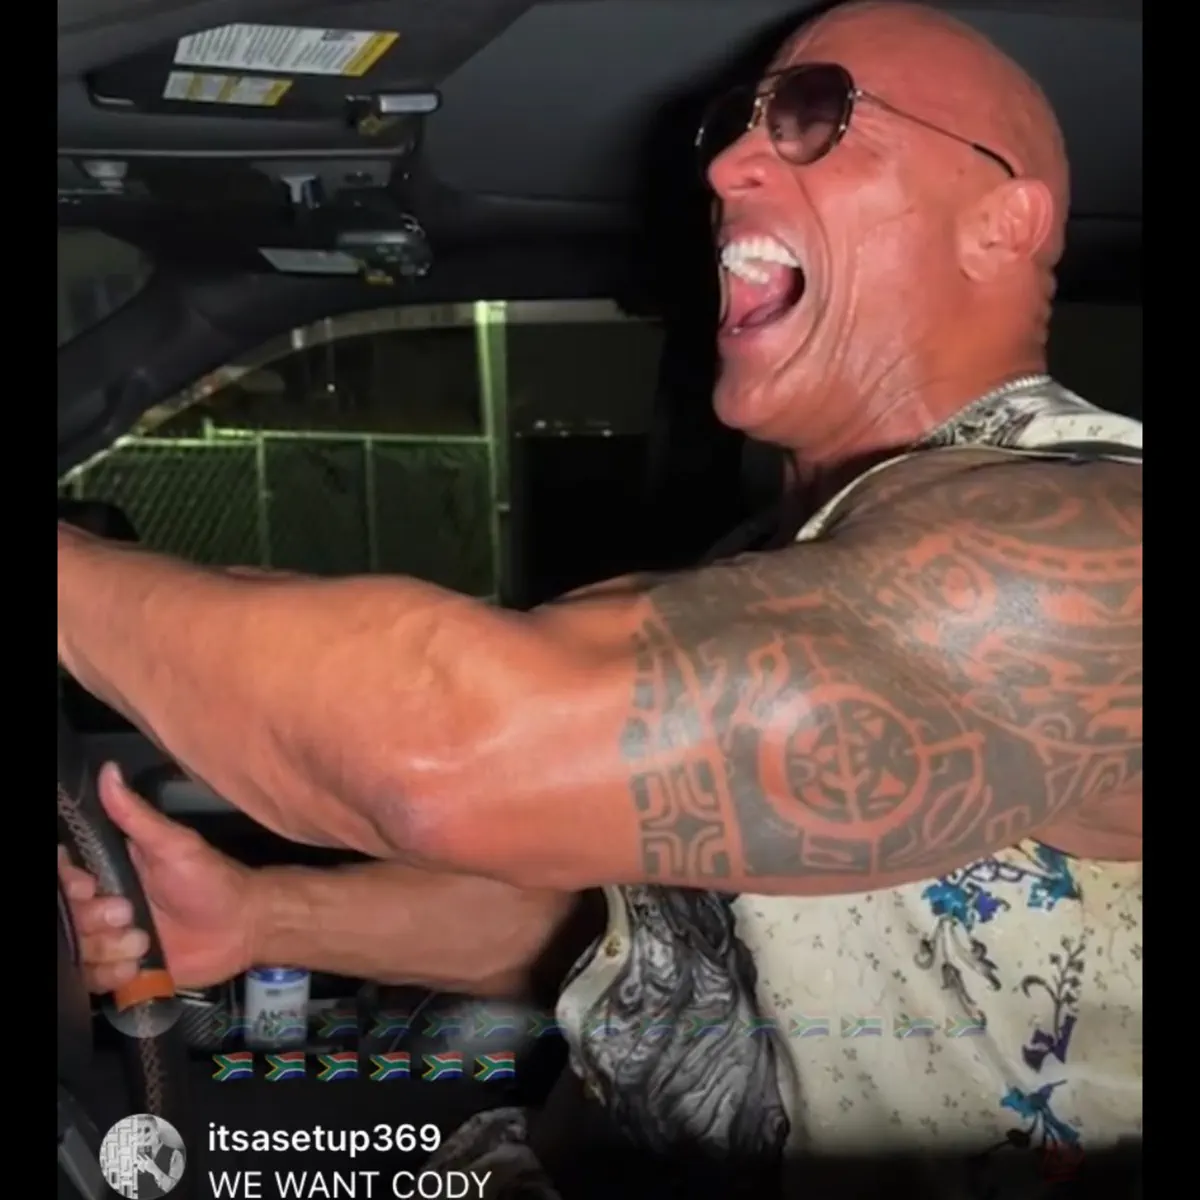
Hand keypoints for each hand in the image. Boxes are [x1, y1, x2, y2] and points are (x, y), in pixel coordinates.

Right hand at [58, 763, 257, 990]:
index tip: (91, 886)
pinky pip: (90, 979)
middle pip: (67, 917)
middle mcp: (102, 903)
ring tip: (144, 941)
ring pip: (76, 951)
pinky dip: (111, 974)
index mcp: (110, 870)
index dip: (70, 885)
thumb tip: (108, 771)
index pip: (65, 876)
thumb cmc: (211, 880)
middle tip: (130, 914)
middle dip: (95, 921)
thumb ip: (135, 814)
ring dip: (108, 949)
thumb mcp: (173, 845)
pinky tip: (138, 964)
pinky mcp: (120, 969)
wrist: (241, 927)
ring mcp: (108, 938)